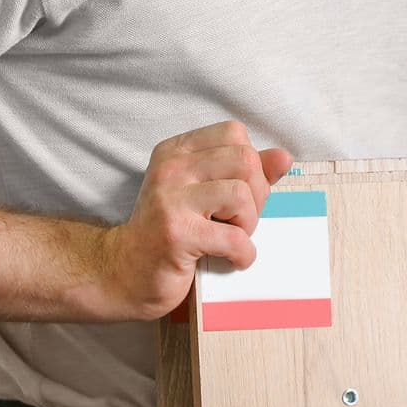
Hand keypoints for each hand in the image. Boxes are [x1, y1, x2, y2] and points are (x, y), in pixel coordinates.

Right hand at [88, 121, 293, 320]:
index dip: (250, 164)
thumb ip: (245, 172)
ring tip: (232, 238)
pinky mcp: (177, 234)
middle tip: (240, 220)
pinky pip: (234, 238)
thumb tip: (284, 157)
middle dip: (256, 195)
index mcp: (177, 151)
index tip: (239, 192)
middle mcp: (172, 168)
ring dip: (248, 224)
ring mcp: (171, 199)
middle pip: (245, 160)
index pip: (234, 133)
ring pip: (242, 195)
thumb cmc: (171, 232)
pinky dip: (243, 254)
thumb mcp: (205, 192)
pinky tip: (232, 260)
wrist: (122, 273)